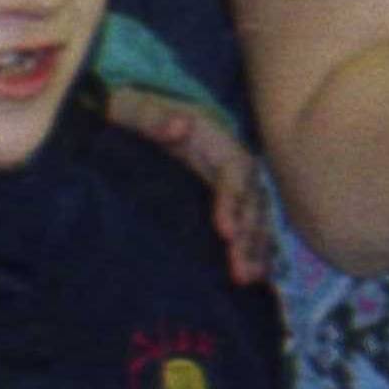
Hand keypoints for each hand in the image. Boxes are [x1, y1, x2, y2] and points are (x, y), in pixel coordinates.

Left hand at [103, 85, 279, 282]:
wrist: (132, 117)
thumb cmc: (132, 113)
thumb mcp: (135, 109)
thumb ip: (152, 115)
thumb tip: (178, 127)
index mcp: (213, 138)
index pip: (233, 171)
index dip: (233, 201)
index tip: (225, 231)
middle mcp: (230, 162)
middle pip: (251, 200)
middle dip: (250, 235)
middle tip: (241, 270)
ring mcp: (230, 183)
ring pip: (255, 217)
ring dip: (256, 249)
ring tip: (249, 279)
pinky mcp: (225, 201)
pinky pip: (248, 226)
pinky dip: (255, 250)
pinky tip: (255, 277)